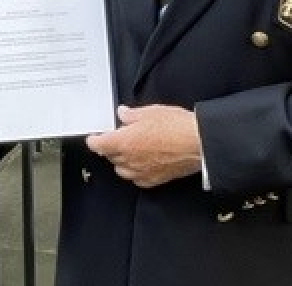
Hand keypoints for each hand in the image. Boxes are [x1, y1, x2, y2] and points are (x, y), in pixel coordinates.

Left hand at [85, 104, 202, 187]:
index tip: (94, 137)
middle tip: (118, 137)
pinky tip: (142, 163)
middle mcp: (129, 160)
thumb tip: (123, 114)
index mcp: (124, 142)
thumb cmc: (176, 127)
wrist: (198, 144)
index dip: (94, 140)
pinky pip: (137, 179)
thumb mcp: (151, 112)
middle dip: (110, 147)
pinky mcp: (154, 180)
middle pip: (109, 157)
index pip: (98, 145)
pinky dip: (135, 172)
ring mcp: (141, 172)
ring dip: (121, 160)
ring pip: (121, 170)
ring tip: (130, 150)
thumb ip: (132, 115)